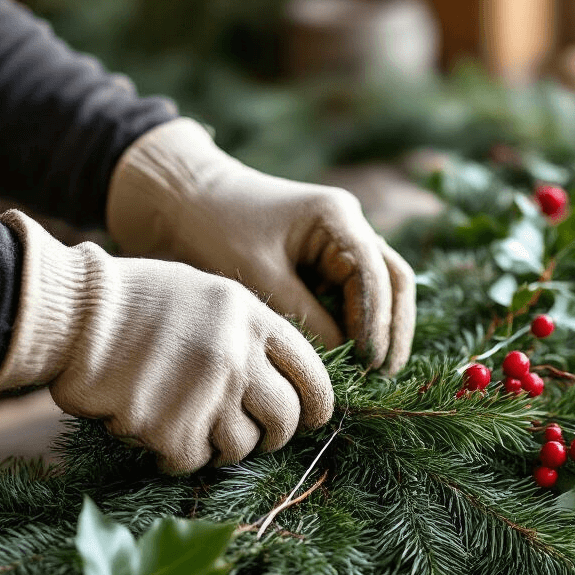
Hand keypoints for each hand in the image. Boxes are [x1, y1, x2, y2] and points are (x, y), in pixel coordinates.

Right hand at [0, 210, 333, 473]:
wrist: (71, 312)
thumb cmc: (135, 301)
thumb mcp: (207, 296)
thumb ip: (248, 334)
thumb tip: (280, 382)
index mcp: (252, 320)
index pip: (312, 375)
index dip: (318, 405)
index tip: (312, 418)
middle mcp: (238, 356)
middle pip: (286, 419)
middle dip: (274, 435)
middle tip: (252, 435)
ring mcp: (208, 394)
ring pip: (242, 447)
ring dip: (220, 445)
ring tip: (189, 423)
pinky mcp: (171, 428)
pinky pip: (193, 461)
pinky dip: (176, 454)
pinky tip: (154, 430)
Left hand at [105, 118, 415, 374]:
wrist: (179, 199)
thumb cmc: (212, 229)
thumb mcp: (259, 276)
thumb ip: (306, 318)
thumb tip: (345, 359)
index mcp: (336, 217)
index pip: (375, 275)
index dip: (376, 323)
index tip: (368, 363)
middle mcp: (350, 225)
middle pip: (395, 280)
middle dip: (393, 329)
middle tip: (385, 375)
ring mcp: (343, 241)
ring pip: (385, 288)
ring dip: (384, 328)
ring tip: (378, 373)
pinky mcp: (328, 259)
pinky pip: (359, 294)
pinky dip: (361, 323)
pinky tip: (356, 355)